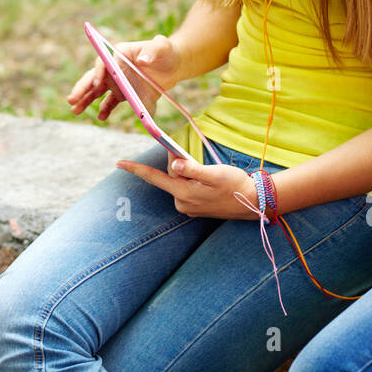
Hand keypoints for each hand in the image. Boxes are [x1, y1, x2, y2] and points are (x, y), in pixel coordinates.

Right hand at [67, 34, 182, 120]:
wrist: (173, 65)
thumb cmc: (166, 51)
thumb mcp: (162, 47)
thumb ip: (153, 50)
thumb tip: (143, 59)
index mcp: (119, 53)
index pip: (104, 61)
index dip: (99, 71)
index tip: (98, 83)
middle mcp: (114, 67)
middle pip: (94, 78)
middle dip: (82, 88)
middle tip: (71, 99)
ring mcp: (117, 81)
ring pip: (97, 91)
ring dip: (85, 100)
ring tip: (75, 110)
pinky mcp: (124, 93)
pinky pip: (111, 102)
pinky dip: (106, 110)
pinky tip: (102, 117)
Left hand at [116, 154, 259, 219]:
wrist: (253, 202)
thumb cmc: (234, 185)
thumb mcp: (214, 173)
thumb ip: (192, 169)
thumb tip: (174, 164)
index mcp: (183, 194)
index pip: (154, 178)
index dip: (135, 169)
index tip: (118, 163)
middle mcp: (182, 203)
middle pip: (171, 176)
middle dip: (181, 165)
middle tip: (202, 165)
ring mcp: (189, 207)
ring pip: (180, 182)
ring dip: (190, 175)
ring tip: (211, 177)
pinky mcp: (196, 208)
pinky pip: (188, 189)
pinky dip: (195, 182)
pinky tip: (211, 184)